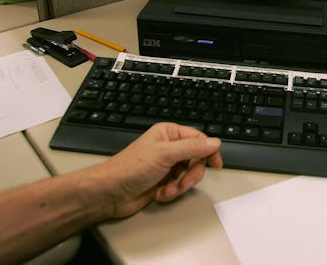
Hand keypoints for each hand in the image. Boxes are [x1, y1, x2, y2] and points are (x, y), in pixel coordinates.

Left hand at [90, 122, 222, 218]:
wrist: (111, 193)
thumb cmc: (130, 168)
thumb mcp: (165, 154)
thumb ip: (192, 147)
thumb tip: (214, 143)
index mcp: (169, 133)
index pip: (199, 139)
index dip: (208, 151)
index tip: (216, 164)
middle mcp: (169, 148)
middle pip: (196, 159)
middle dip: (190, 174)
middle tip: (182, 181)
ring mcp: (167, 165)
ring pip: (189, 175)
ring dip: (180, 186)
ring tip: (166, 189)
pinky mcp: (163, 181)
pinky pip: (179, 187)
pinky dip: (172, 192)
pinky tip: (160, 193)